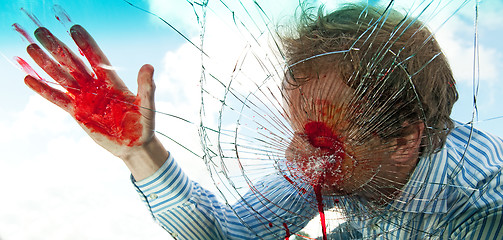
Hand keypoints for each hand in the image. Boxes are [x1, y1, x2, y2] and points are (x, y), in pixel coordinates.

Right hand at [24, 25, 155, 158]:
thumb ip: (146, 86)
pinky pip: (58, 99)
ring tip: (31, 49)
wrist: (135, 146)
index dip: (86, 44)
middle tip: (41, 32)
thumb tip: (148, 66)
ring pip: (63, 78)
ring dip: (47, 64)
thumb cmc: (144, 124)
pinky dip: (44, 90)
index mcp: (112, 81)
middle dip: (58, 48)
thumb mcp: (147, 105)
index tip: (74, 29)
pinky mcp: (77, 112)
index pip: (96, 58)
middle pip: (74, 64)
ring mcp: (85, 99)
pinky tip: (30, 79)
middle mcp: (96, 87)